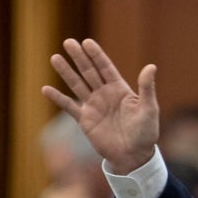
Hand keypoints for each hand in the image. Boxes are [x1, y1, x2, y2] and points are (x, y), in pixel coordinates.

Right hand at [41, 38, 158, 173]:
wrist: (134, 155)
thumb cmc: (146, 132)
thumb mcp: (149, 109)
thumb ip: (147, 88)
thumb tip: (151, 66)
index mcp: (120, 89)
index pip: (106, 68)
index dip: (97, 55)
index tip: (87, 42)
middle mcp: (105, 95)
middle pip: (89, 72)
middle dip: (79, 58)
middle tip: (68, 41)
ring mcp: (94, 106)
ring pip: (77, 85)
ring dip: (66, 72)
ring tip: (55, 57)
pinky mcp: (85, 120)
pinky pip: (69, 107)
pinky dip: (58, 98)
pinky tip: (46, 89)